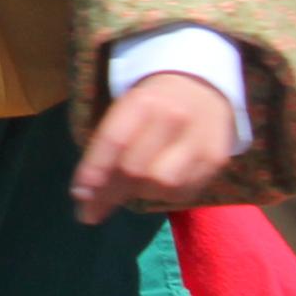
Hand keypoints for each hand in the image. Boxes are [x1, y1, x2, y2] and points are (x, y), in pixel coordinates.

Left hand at [72, 69, 241, 222]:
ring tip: (132, 187)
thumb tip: (85, 194)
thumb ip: (107, 145)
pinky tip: (158, 186)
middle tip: (94, 207)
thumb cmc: (153, 102)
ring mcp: (198, 141)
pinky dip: (165, 196)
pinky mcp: (217, 160)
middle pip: (136, 168)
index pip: (113, 141)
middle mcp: (173, 119)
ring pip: (162, 185)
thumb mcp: (126, 108)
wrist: (202, 87)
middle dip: (110, 193)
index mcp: (143, 102)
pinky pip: (185, 192)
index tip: (79, 197)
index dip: (93, 172)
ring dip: (140, 193)